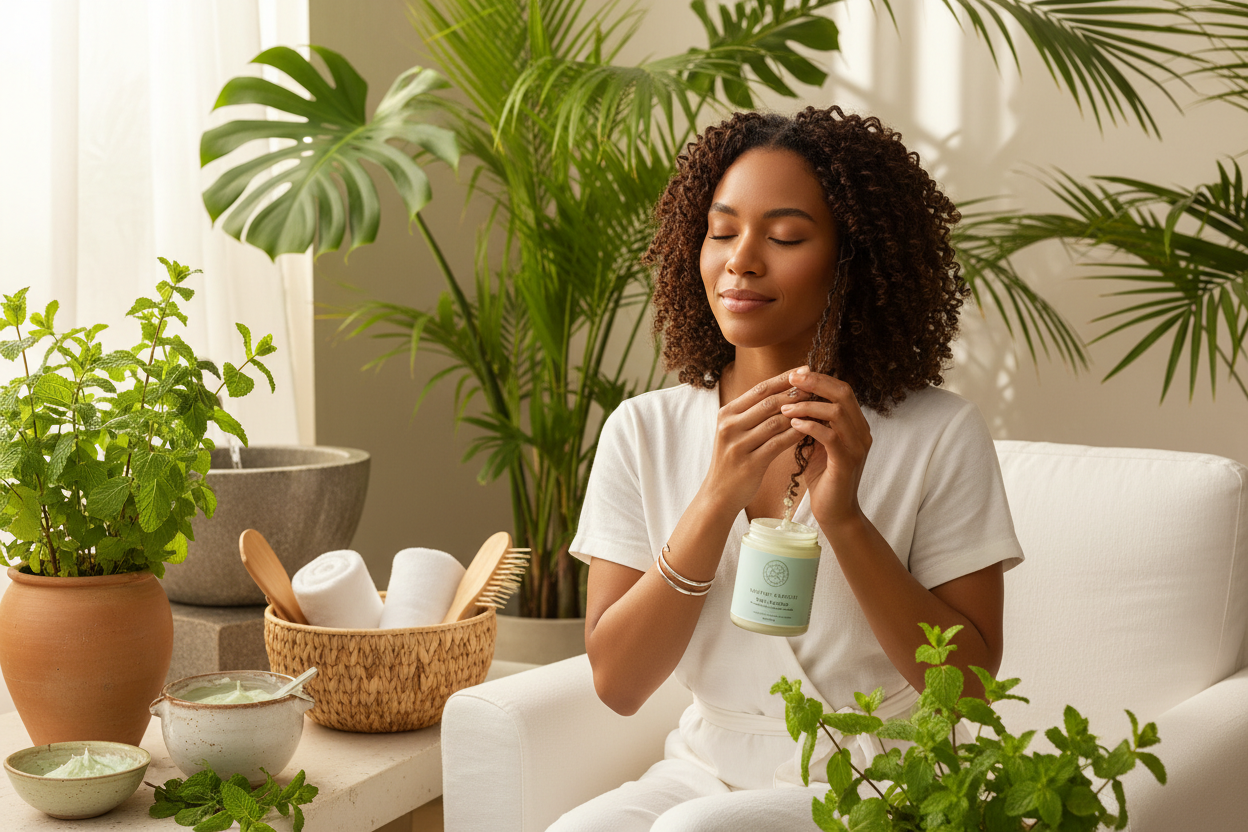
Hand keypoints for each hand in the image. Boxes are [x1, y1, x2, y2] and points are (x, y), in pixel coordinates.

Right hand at [702, 370, 804, 514]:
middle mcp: (729, 426)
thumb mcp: (735, 431)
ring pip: (776, 422)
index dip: (784, 378)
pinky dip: (796, 435)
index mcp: (727, 413)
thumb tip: (782, 392)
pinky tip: (810, 430)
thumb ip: (752, 413)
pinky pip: (778, 444)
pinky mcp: (749, 463)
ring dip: (799, 414)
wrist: (718, 494)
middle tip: (818, 387)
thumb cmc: (733, 460)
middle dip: (796, 393)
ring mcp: (738, 445)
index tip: (805, 370)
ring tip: (818, 408)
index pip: (759, 389)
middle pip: (769, 402)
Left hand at [781, 366, 871, 529]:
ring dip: (808, 406)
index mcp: (855, 425)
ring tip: (785, 407)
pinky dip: (810, 427)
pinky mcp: (846, 462)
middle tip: (791, 379)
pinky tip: (793, 424)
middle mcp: (861, 432)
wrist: (836, 513)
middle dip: (816, 383)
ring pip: (837, 412)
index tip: (795, 374)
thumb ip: (814, 424)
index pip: (842, 390)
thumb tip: (793, 401)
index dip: (819, 379)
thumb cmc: (823, 479)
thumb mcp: (818, 445)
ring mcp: (857, 447)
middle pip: (843, 394)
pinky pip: (830, 437)